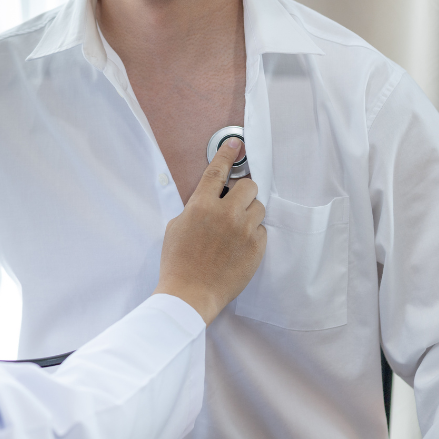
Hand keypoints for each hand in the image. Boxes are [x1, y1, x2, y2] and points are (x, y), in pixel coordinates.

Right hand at [155, 139, 266, 323]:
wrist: (189, 294)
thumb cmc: (178, 263)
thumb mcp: (176, 227)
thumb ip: (195, 208)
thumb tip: (210, 200)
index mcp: (201, 206)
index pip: (217, 170)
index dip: (227, 154)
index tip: (235, 143)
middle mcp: (225, 214)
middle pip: (249, 185)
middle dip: (243, 191)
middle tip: (235, 203)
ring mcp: (243, 231)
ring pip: (258, 207)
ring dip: (249, 213)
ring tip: (236, 229)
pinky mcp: (256, 248)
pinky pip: (261, 230)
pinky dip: (252, 234)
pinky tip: (238, 246)